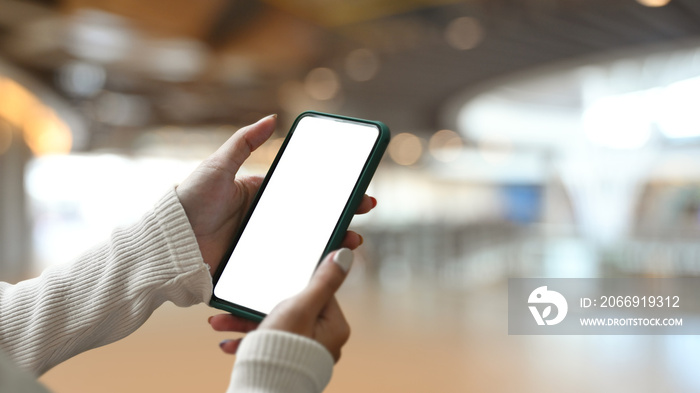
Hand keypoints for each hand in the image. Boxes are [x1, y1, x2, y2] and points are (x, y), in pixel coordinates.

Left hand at [176, 115, 375, 272]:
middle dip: (341, 216)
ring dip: (331, 241)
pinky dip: (307, 264)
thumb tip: (271, 117)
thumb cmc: (190, 198)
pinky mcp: (255, 265)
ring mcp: (263, 243)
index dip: (333, 192)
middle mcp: (267, 220)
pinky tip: (325, 263)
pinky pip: (286, 264)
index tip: (356, 191)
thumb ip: (244, 141)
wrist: (169, 239)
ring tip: (351, 240)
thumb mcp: (219, 165)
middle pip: (312, 219)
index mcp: (263, 195)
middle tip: (363, 214)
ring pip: (305, 243)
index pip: (306, 193)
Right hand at [209, 248, 353, 361]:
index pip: (317, 292)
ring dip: (245, 323)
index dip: (293, 283)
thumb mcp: (302, 306)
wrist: (265, 387)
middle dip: (257, 306)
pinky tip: (228, 342)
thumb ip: (322, 280)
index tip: (274, 278)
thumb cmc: (285, 350)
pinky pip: (267, 343)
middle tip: (238, 302)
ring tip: (220, 322)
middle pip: (290, 309)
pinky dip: (248, 340)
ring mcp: (304, 351)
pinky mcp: (286, 361)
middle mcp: (323, 340)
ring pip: (273, 326)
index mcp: (334, 327)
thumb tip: (344, 255)